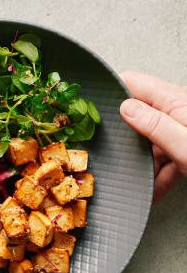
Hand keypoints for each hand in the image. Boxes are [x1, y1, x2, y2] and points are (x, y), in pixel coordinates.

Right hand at [119, 71, 186, 203]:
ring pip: (151, 139)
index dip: (112, 92)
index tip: (94, 111)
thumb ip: (154, 125)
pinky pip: (167, 154)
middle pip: (139, 114)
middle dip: (126, 137)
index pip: (133, 82)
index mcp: (177, 101)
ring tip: (141, 184)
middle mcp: (179, 110)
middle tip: (113, 156)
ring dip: (144, 161)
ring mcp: (184, 128)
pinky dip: (160, 172)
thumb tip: (125, 107)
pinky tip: (155, 190)